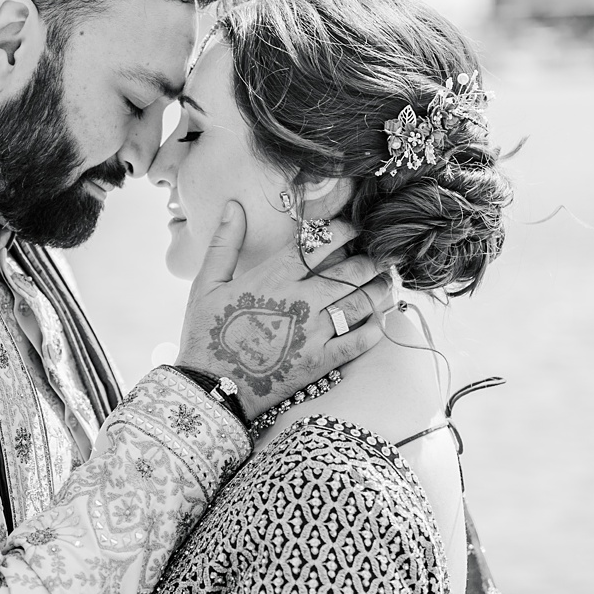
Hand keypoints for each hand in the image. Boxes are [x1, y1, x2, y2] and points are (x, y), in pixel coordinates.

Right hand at [177, 201, 395, 404]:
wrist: (209, 388)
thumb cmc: (206, 334)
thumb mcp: (206, 284)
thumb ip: (224, 242)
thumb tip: (234, 205)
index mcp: (273, 278)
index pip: (318, 244)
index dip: (343, 230)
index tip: (356, 226)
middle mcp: (299, 301)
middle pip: (348, 272)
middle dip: (370, 260)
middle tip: (382, 254)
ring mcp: (313, 333)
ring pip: (359, 303)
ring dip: (378, 289)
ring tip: (386, 281)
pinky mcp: (320, 362)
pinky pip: (358, 342)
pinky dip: (374, 328)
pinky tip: (380, 319)